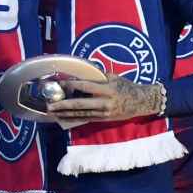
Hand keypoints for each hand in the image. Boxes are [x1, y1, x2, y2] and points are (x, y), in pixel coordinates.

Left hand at [47, 75, 163, 126]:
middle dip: (63, 105)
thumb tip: (80, 73)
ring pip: (81, 114)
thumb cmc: (127, 86)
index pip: (85, 86)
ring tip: (52, 112)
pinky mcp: (104, 119)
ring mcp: (104, 113)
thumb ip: (97, 76)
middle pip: (80, 104)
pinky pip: (86, 118)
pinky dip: (74, 118)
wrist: (143, 102)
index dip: (70, 85)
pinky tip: (63, 117)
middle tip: (49, 104)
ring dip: (65, 113)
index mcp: (107, 89)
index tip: (58, 84)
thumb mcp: (113, 77)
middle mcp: (104, 102)